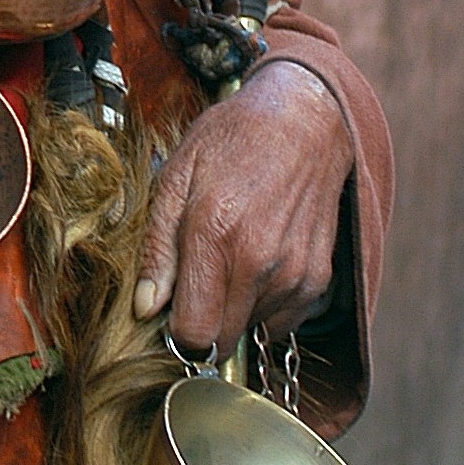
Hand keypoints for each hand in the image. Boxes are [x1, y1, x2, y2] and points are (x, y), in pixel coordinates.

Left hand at [132, 60, 352, 354]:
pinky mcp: (318, 279)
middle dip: (203, 324)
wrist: (303, 123)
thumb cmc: (231, 143)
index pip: (195, 334)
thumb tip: (145, 308)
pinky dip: (264, 304)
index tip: (169, 313)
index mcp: (215, 236)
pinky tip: (257, 263)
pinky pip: (281, 321)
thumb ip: (158, 248)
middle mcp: (260, 262)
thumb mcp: (175, 177)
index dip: (175, 332)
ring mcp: (294, 274)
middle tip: (195, 284)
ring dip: (234, 310)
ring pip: (251, 331)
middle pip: (223, 342)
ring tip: (230, 258)